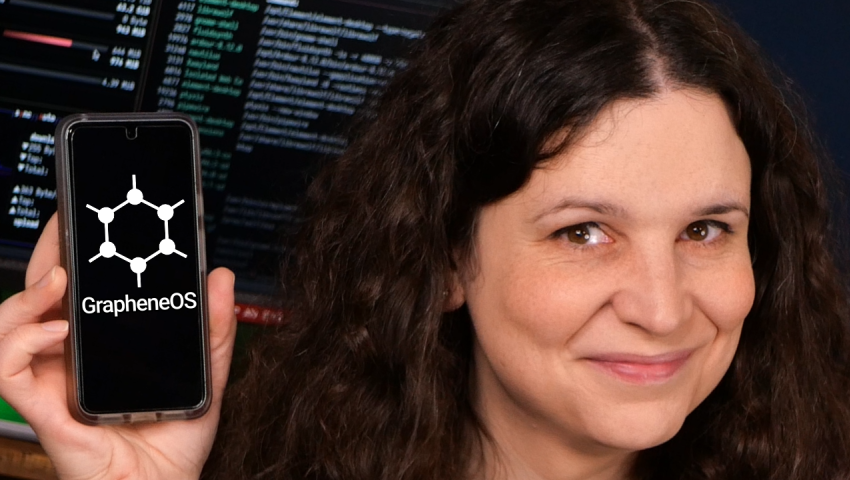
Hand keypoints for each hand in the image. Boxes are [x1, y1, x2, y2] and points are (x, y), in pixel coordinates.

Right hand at [0, 213, 237, 478]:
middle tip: (68, 220)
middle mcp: (69, 359)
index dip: (73, 251)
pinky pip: (7, 369)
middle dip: (49, 254)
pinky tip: (56, 332)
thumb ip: (213, 329)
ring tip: (60, 279)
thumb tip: (221, 277)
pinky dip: (22, 342)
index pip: (77, 290)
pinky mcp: (44, 408)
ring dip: (27, 296)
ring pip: (9, 327)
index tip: (87, 215)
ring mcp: (52, 382)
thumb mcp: (205, 376)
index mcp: (101, 346)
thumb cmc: (174, 442)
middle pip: (40, 296)